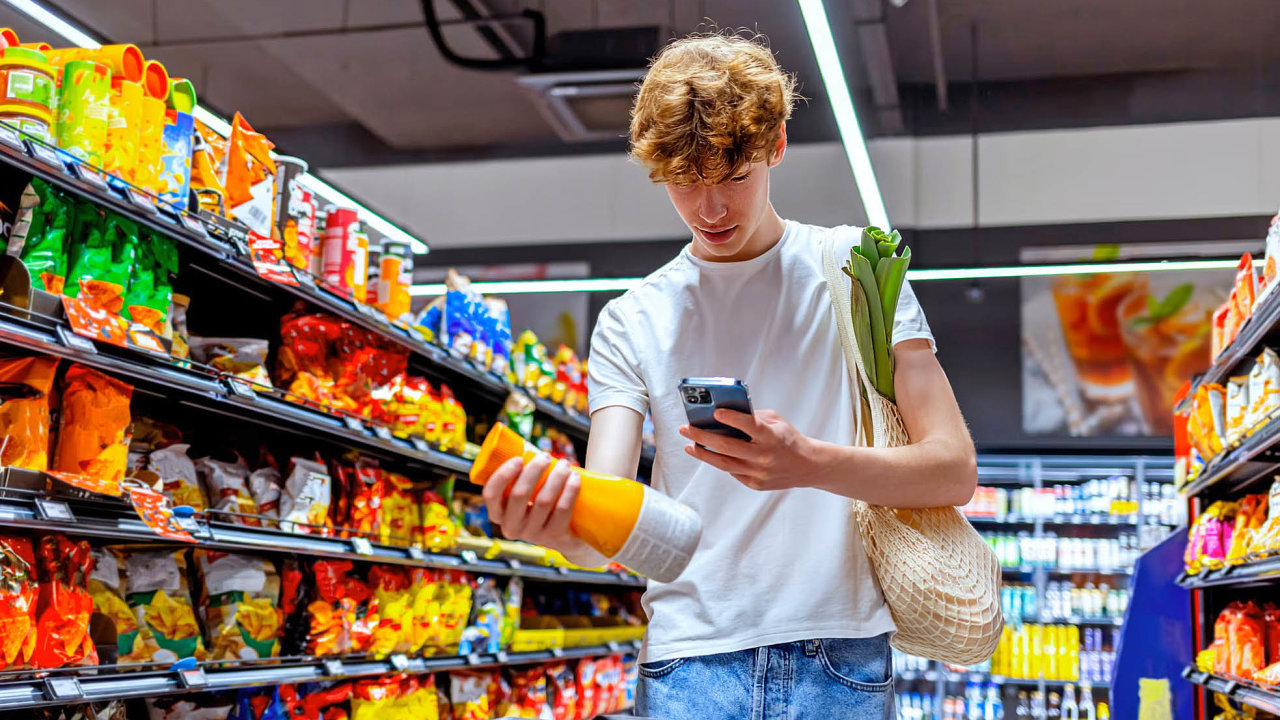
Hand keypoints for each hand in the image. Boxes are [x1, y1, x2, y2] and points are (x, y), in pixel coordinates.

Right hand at [481, 453, 582, 554]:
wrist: (565, 536)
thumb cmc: (540, 505)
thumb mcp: (524, 496)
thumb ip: (520, 477)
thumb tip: (525, 444)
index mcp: (498, 514)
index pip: (491, 494)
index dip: (503, 475)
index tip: (519, 459)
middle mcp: (512, 527)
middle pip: (519, 495)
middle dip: (534, 470)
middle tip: (546, 456)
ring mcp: (533, 534)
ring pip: (543, 500)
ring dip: (556, 477)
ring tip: (565, 464)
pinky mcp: (554, 537)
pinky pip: (562, 510)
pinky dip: (570, 490)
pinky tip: (575, 478)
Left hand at [680, 409, 817, 490]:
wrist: (807, 466)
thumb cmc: (788, 439)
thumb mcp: (776, 421)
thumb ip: (753, 417)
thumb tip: (725, 414)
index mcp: (772, 437)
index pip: (749, 425)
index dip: (731, 418)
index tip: (715, 412)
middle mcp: (764, 456)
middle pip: (727, 447)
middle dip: (703, 437)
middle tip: (686, 429)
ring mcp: (759, 473)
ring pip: (724, 463)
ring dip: (703, 453)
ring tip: (689, 445)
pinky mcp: (755, 484)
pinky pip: (732, 471)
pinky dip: (720, 462)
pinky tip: (709, 454)